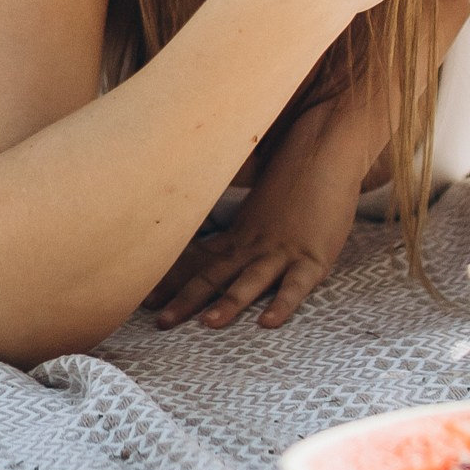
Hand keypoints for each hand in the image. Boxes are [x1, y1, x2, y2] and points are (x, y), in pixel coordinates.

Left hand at [146, 100, 365, 331]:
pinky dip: (282, 304)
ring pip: (250, 281)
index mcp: (239, 234)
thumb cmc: (294, 174)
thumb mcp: (261, 206)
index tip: (146, 300)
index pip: (199, 261)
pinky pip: (296, 285)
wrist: (323, 146)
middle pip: (215, 275)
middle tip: (160, 322)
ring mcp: (282, 251)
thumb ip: (242, 227)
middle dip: (187, 300)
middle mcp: (254, 244)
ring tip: (208, 324)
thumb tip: (216, 237)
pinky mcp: (313, 256)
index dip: (173, 282)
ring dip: (229, 303)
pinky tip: (268, 322)